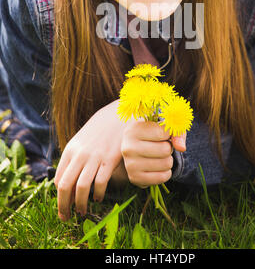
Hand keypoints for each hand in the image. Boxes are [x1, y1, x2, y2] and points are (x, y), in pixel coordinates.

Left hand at [54, 99, 130, 220]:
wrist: (118, 115)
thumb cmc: (99, 129)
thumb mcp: (82, 140)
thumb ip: (74, 158)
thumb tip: (66, 181)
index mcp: (70, 150)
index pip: (59, 179)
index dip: (59, 196)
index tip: (63, 206)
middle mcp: (80, 154)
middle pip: (66, 186)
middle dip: (64, 206)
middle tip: (66, 217)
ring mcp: (94, 157)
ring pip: (82, 187)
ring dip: (81, 204)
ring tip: (82, 211)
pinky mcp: (110, 159)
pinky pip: (101, 182)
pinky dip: (98, 193)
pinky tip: (98, 197)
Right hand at [121, 121, 185, 188]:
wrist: (135, 149)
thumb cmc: (152, 134)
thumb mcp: (164, 127)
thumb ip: (176, 131)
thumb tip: (181, 148)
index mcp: (133, 129)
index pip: (163, 132)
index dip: (168, 134)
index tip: (162, 134)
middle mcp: (128, 147)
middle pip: (165, 149)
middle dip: (169, 148)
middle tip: (161, 146)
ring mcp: (130, 164)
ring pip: (166, 164)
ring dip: (168, 160)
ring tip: (159, 156)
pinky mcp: (135, 178)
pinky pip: (163, 177)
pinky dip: (165, 172)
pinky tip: (157, 167)